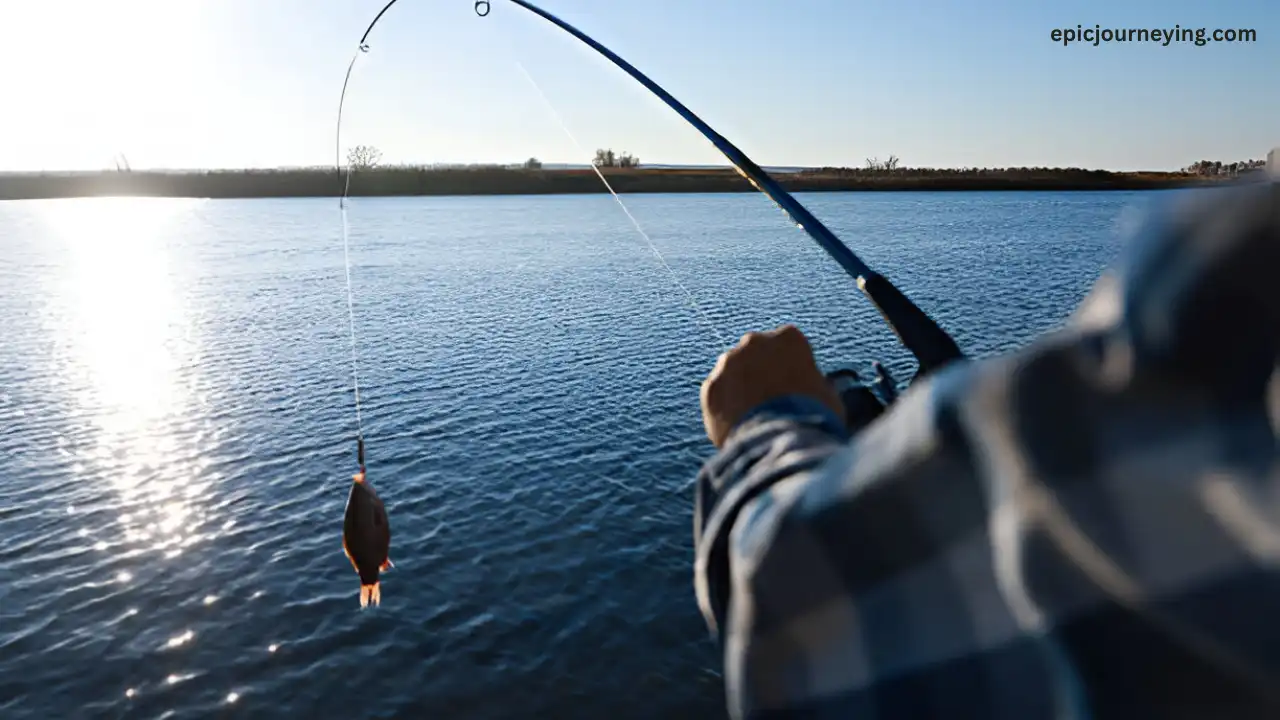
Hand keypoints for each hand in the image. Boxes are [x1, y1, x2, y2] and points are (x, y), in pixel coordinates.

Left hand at [700, 325, 844, 447]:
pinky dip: (725, 411)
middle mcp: (754, 342)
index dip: (791, 368)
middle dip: (760, 373)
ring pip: (732, 375)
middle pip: (755, 356)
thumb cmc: (814, 417)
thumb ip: (815, 384)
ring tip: (753, 418)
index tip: (793, 386)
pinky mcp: (710, 388)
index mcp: (789, 338)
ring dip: (739, 391)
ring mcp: (728, 364)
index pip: (787, 347)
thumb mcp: (828, 396)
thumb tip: (815, 390)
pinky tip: (738, 428)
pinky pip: (718, 398)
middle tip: (769, 401)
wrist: (782, 442)